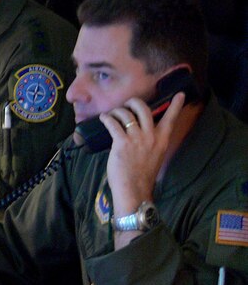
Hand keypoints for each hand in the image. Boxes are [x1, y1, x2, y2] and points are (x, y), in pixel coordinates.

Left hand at [103, 92, 185, 241]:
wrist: (134, 191)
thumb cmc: (141, 175)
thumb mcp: (153, 156)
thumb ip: (149, 142)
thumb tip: (137, 130)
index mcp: (162, 140)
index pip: (170, 119)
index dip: (175, 106)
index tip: (180, 94)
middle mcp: (151, 137)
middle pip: (143, 108)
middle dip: (133, 102)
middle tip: (127, 105)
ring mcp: (137, 139)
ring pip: (126, 113)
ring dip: (117, 111)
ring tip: (112, 115)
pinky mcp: (122, 143)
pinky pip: (112, 123)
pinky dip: (106, 118)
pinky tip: (103, 119)